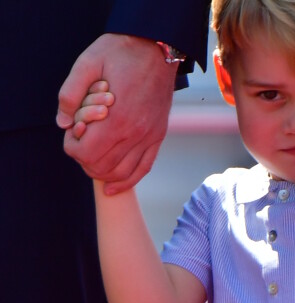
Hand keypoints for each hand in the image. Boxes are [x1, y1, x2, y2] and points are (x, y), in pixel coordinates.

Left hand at [57, 34, 178, 194]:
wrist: (158, 49)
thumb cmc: (121, 53)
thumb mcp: (87, 63)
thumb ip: (70, 93)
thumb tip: (63, 123)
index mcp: (117, 117)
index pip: (87, 152)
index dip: (71, 148)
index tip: (71, 134)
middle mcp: (135, 133)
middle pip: (102, 167)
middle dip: (84, 160)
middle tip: (80, 145)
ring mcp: (149, 137)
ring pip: (121, 173)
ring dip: (102, 173)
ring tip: (92, 161)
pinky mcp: (158, 137)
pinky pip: (143, 169)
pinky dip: (126, 181)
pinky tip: (113, 188)